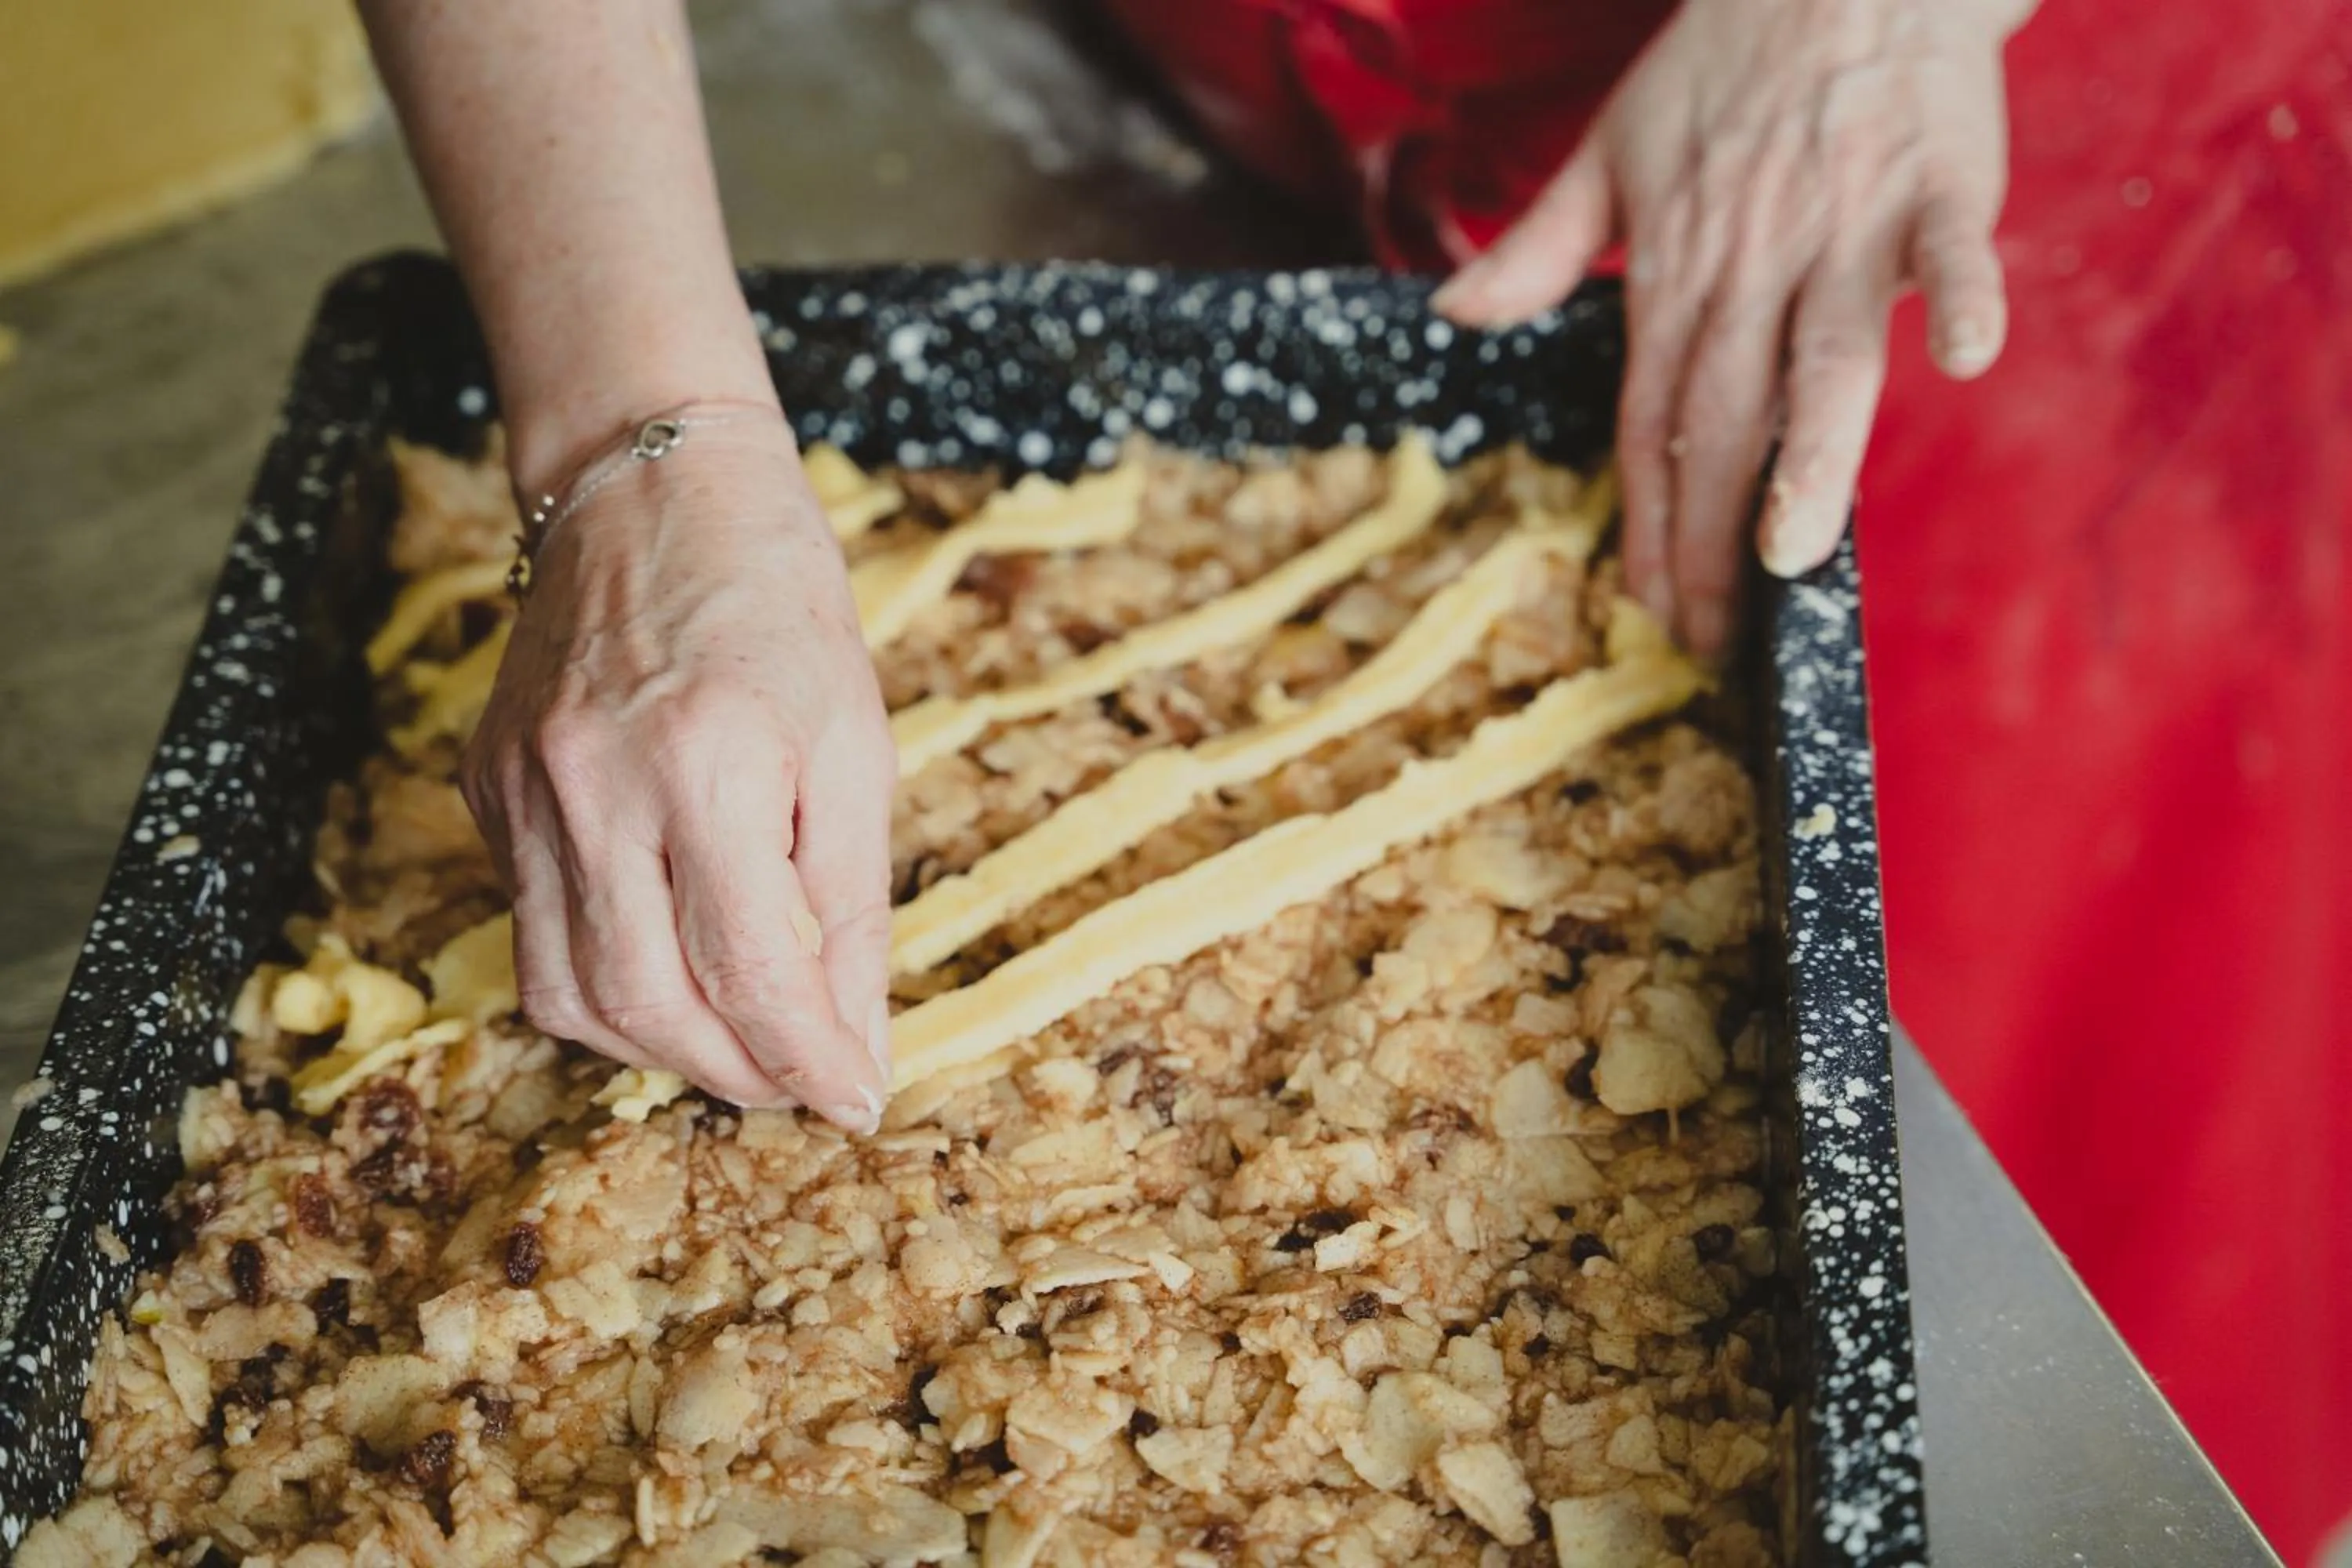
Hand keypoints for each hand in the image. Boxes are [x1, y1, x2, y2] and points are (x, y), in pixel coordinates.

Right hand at [462, 410, 895, 1130]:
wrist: (652, 485)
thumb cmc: (780, 604)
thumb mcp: (856, 749)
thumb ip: (850, 905)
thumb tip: (855, 1040)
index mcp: (710, 765)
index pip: (752, 972)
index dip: (809, 1059)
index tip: (856, 1100)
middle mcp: (596, 787)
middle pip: (650, 1007)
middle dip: (736, 1073)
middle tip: (800, 1080)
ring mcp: (524, 789)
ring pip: (571, 994)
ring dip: (662, 1049)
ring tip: (739, 1040)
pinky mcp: (487, 788)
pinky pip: (535, 934)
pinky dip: (606, 984)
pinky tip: (670, 965)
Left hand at [1434, 0, 2028, 656]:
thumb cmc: (1727, 54)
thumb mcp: (1610, 147)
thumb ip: (1538, 242)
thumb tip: (1452, 306)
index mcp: (1677, 268)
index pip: (1650, 420)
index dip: (1647, 519)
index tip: (1650, 608)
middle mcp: (1753, 262)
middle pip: (1724, 417)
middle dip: (1709, 533)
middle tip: (1709, 633)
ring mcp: (1845, 224)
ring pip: (1825, 357)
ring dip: (1811, 454)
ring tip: (1795, 551)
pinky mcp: (1934, 181)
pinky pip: (1949, 248)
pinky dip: (1960, 296)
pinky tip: (1965, 361)